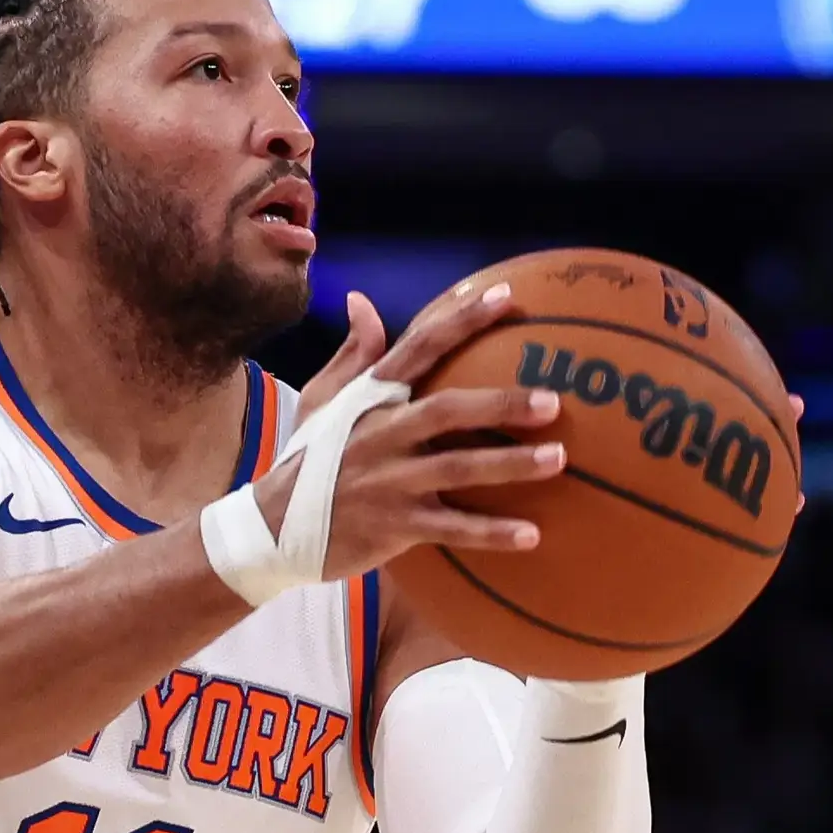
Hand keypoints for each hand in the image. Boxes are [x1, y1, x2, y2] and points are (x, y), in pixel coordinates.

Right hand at [266, 282, 562, 579]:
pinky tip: (533, 535)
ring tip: (559, 460)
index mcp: (371, 398)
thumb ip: (353, 354)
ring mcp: (391, 482)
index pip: (420, 348)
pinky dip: (491, 533)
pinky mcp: (395, 526)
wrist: (273, 528)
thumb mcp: (322, 400)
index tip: (507, 297)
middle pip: (450, 411)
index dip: (462, 320)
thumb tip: (361, 301)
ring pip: (459, 469)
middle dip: (502, 404)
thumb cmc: (308, 458)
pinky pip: (452, 529)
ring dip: (510, 464)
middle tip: (553, 401)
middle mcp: (383, 435)